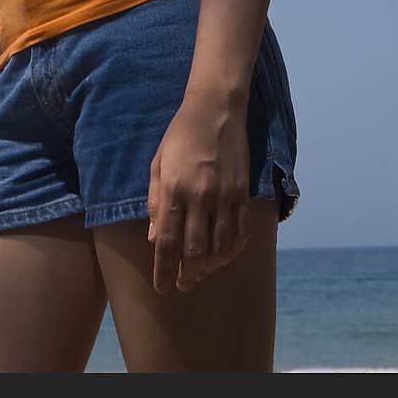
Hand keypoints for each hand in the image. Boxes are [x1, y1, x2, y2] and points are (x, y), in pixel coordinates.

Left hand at [146, 90, 250, 293]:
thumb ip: (155, 201)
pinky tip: (225, 256)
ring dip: (210, 266)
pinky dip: (233, 249)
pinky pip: (241, 230)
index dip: (164, 269)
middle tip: (183, 285)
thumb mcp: (158, 163)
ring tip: (202, 274)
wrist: (215, 109)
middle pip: (195, 250)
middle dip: (188, 273)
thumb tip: (155, 238)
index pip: (168, 241)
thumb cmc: (180, 135)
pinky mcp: (242, 192)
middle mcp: (200, 196)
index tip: (162, 287)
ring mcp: (225, 195)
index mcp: (174, 189)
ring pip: (220, 245)